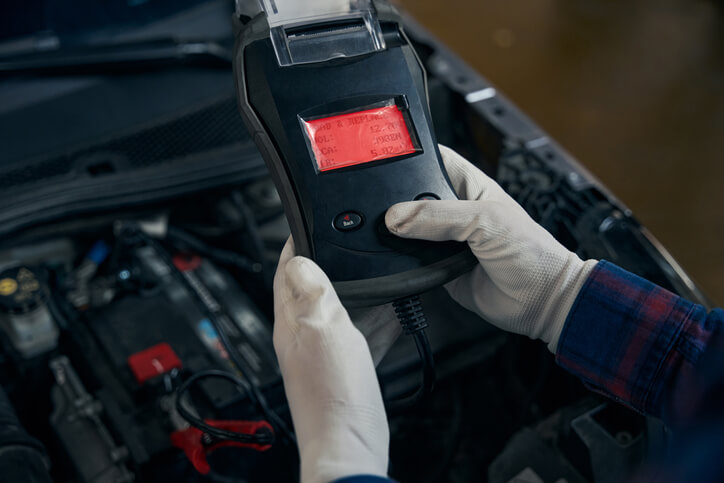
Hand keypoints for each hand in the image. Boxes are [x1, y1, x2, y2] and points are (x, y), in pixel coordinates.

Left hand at [273, 239, 388, 482]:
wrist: (349, 446)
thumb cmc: (334, 396)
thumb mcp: (323, 330)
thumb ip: (312, 293)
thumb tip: (299, 260)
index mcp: (291, 322)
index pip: (286, 272)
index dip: (295, 244)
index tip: (306, 222)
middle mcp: (303, 336)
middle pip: (313, 288)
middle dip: (331, 263)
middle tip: (349, 245)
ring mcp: (325, 354)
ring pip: (340, 310)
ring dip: (358, 292)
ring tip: (379, 276)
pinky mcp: (345, 370)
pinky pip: (360, 336)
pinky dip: (375, 322)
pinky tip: (393, 316)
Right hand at [386, 145, 596, 351]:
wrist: (540, 301)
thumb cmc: (530, 252)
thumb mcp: (485, 221)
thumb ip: (438, 216)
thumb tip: (396, 218)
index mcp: (468, 186)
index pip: (432, 160)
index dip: (409, 157)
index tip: (382, 161)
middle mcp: (453, 211)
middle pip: (410, 196)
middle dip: (394, 201)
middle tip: (381, 209)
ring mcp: (443, 241)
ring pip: (406, 230)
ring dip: (396, 234)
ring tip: (388, 234)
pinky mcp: (436, 267)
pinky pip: (409, 262)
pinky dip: (401, 262)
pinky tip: (397, 260)